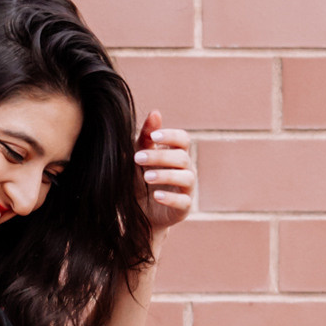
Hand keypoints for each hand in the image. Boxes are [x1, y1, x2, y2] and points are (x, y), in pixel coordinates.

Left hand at [135, 111, 194, 237]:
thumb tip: (155, 112)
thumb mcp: (140, 158)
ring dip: (166, 175)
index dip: (171, 136)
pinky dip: (170, 198)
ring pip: (187, 177)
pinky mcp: (184, 207)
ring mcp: (187, 189)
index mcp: (176, 154)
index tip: (154, 137)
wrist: (139, 213)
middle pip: (182, 157)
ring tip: (146, 177)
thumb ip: (146, 138)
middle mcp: (186, 169)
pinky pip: (183, 201)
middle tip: (137, 158)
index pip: (183, 139)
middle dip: (160, 156)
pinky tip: (156, 195)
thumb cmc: (141, 180)